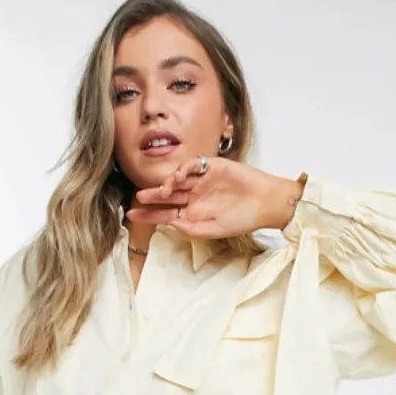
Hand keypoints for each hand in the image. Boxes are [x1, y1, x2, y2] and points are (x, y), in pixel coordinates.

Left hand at [126, 157, 303, 238]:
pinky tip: (179, 178)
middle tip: (139, 198)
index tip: (131, 216)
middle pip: (168, 195)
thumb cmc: (243, 220)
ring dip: (167, 184)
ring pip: (177, 179)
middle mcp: (195, 196)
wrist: (265, 203)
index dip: (148, 214)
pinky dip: (183, 169)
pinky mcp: (212, 167)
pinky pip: (193, 164)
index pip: (166, 213)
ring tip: (164, 191)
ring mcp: (203, 181)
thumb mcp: (212, 230)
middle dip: (152, 196)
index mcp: (194, 213)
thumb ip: (189, 228)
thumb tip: (168, 223)